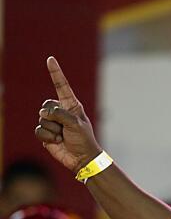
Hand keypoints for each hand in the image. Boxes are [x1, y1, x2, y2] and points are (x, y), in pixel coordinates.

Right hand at [34, 56, 101, 172]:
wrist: (81, 158)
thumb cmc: (83, 139)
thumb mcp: (76, 124)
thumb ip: (60, 114)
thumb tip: (44, 113)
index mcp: (71, 105)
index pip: (61, 86)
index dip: (55, 73)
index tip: (50, 59)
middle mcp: (60, 111)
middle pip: (46, 106)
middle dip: (54, 117)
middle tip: (65, 128)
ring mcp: (52, 122)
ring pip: (42, 119)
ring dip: (54, 130)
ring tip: (64, 136)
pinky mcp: (45, 133)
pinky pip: (38, 131)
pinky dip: (48, 137)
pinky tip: (57, 141)